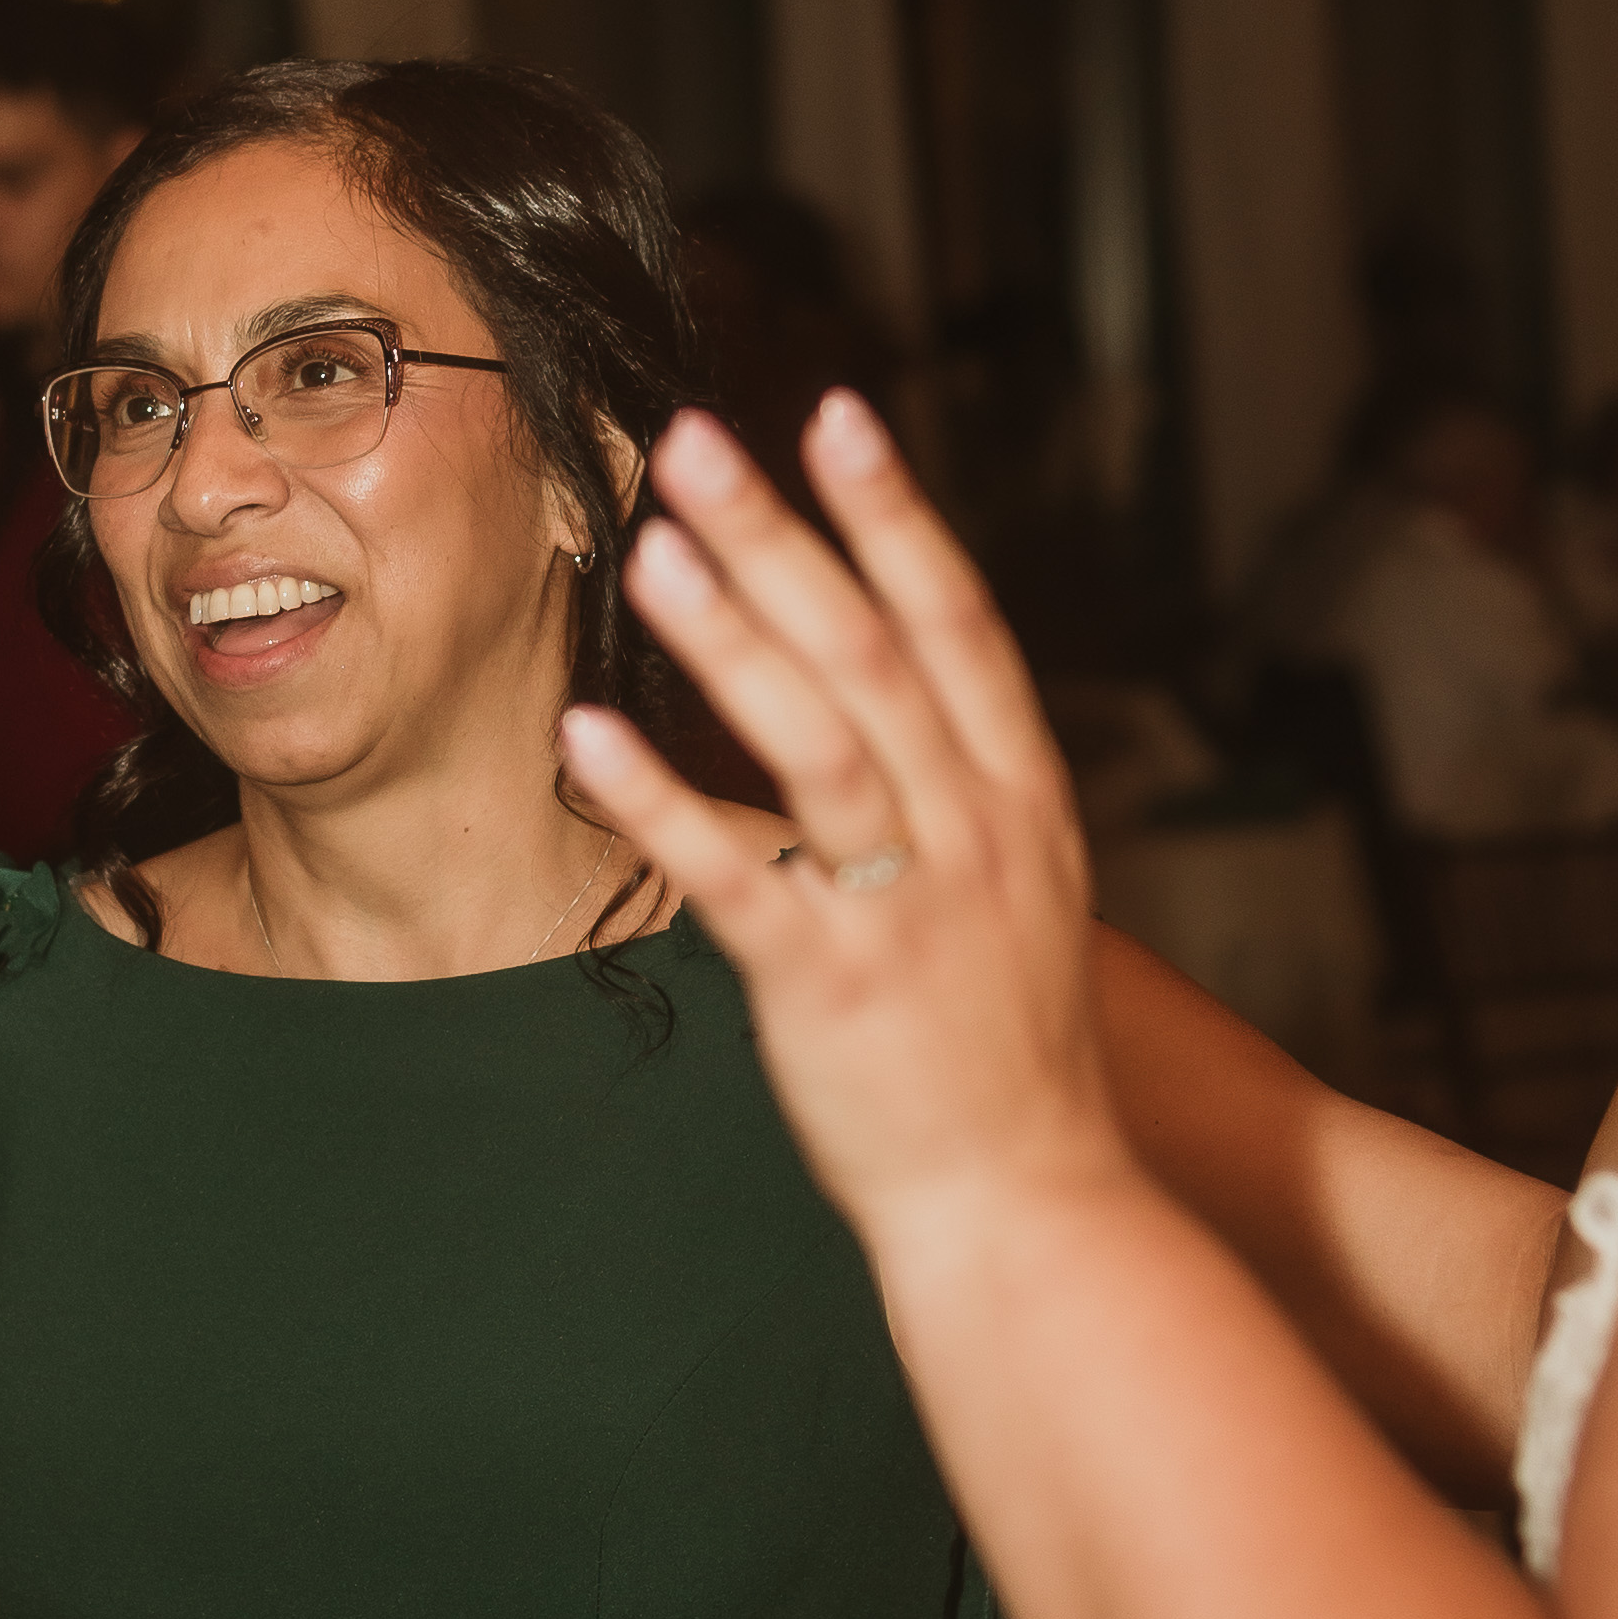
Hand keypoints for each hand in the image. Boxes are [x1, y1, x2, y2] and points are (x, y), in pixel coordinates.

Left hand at [564, 400, 1127, 1290]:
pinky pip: (734, 877)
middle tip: (698, 442)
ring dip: (730, 635)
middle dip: (785, 536)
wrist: (1030, 1203)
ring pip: (816, 739)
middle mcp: (973, 832)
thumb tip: (892, 684)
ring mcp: (905, 907)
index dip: (897, 516)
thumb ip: (965, 785)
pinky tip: (587, 735)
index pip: (961, 624)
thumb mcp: (1026, 892)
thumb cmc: (1007, 1050)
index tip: (838, 416)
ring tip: (655, 545)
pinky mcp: (829, 986)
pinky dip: (659, 800)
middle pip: (872, 652)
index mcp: (1021, 799)